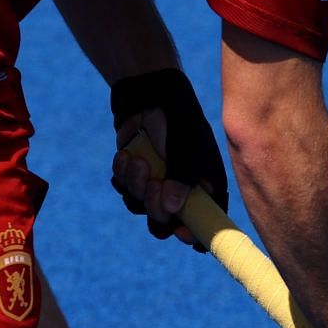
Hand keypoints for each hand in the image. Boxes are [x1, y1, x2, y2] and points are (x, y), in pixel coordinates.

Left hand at [109, 68, 227, 248]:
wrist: (148, 92)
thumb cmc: (176, 118)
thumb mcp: (186, 147)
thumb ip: (181, 178)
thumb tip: (172, 210)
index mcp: (206, 188)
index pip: (205, 225)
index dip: (193, 235)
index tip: (180, 231)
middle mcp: (182, 191)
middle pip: (166, 223)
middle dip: (154, 207)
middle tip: (152, 184)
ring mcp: (158, 185)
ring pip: (141, 208)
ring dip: (135, 186)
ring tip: (136, 159)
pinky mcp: (136, 177)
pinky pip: (124, 192)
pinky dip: (122, 176)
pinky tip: (126, 156)